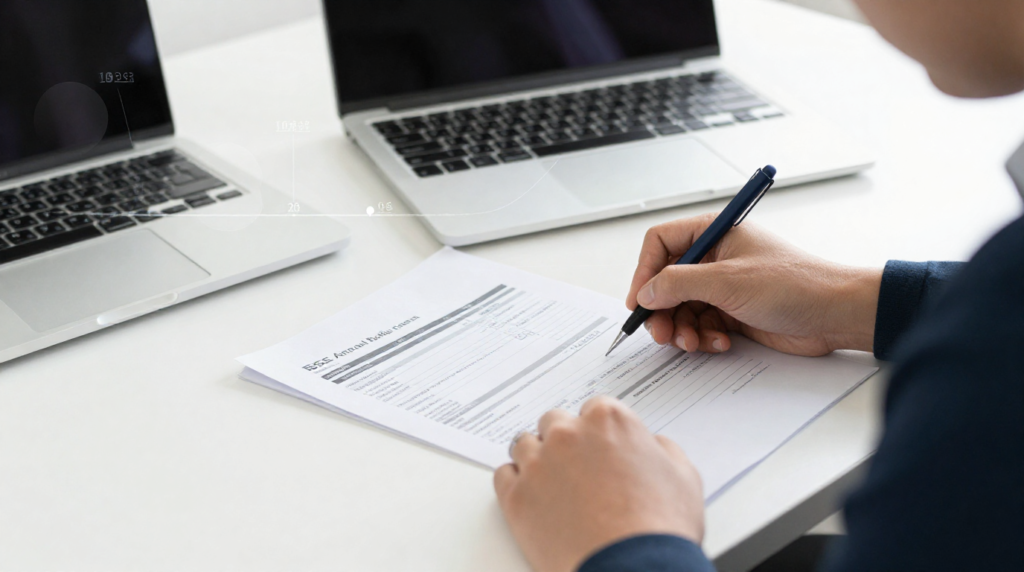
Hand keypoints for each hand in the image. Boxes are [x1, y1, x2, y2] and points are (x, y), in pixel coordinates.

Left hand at [494, 396, 703, 571]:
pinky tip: (532, 497)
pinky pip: (504, 476)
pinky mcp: (516, 497)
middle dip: (565, 441)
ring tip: (553, 485)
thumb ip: (663, 449)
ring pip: (524, 445)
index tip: (599, 446)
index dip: (598, 431)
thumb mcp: (683, 477)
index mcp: (608, 420)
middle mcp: (568, 434)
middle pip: (555, 422)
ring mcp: (538, 464)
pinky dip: (515, 483)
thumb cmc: (659, 528)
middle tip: (577, 467)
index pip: (593, 408)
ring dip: (537, 458)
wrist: (632, 568)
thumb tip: (652, 447)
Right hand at [627, 214, 882, 355]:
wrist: (835, 314)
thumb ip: (679, 283)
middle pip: (666, 282)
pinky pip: (701, 325)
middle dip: (662, 310)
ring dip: (682, 329)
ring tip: (693, 343)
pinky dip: (703, 338)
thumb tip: (647, 291)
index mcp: (714, 233)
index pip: (660, 243)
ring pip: (681, 308)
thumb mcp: (728, 280)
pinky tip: (719, 344)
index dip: (644, 271)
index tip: (639, 301)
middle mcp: (715, 257)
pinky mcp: (733, 312)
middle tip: (662, 334)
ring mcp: (724, 286)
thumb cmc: (795, 284)